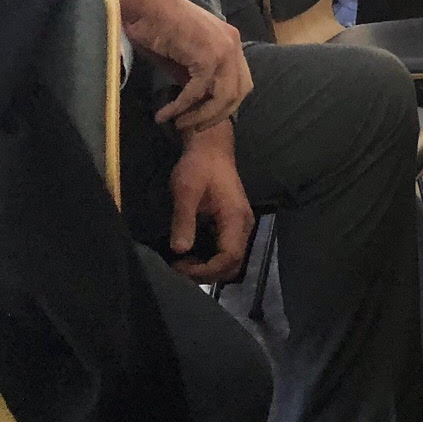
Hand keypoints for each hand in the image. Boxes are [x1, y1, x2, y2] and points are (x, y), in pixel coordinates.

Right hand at [100, 0, 251, 130]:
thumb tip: (198, 102)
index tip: (205, 116)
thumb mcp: (184, 56)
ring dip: (201, 116)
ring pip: (223, 97)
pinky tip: (166, 114)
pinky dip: (181, 106)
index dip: (226, 104)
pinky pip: (198, 91)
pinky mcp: (208, 56)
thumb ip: (196, 75)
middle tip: (194, 127)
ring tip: (180, 124)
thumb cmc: (158, 26)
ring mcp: (224, 49)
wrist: (145, 4)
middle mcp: (233, 44)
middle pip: (238, 93)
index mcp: (232, 42)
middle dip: (217, 115)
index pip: (241, 82)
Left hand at [166, 123, 254, 281]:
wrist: (211, 147)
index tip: (180, 267)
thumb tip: (179, 250)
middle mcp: (244, 225)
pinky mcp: (233, 224)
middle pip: (234, 264)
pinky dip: (210, 259)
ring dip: (208, 268)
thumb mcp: (186, 191)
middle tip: (179, 268)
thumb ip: (184, 221)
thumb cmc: (198, 167)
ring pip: (231, 260)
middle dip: (207, 273)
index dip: (206, 270)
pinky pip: (226, 250)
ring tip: (182, 263)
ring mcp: (240, 225)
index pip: (229, 257)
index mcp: (235, 218)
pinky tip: (190, 254)